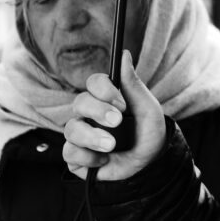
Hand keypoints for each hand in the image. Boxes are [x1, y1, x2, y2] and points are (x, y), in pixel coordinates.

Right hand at [62, 50, 166, 180]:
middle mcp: (90, 114)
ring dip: (92, 137)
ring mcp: (82, 135)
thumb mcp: (147, 109)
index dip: (103, 89)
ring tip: (112, 145)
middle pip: (79, 103)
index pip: (94, 83)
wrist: (150, 165)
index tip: (121, 102)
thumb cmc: (149, 134)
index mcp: (106, 99)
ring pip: (71, 129)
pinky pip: (70, 152)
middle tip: (118, 122)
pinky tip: (103, 160)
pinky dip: (87, 157)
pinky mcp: (77, 156)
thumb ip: (133, 84)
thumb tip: (124, 55)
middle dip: (98, 112)